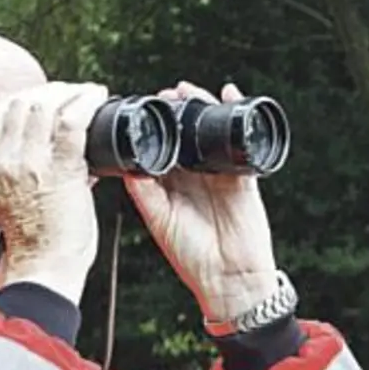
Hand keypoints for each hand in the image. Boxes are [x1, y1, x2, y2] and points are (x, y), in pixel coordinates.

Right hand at [0, 81, 110, 304]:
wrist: (44, 270)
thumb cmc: (42, 245)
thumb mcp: (22, 202)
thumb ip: (37, 175)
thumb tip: (74, 157)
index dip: (25, 98)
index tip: (48, 99)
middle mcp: (9, 161)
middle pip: (22, 102)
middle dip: (50, 90)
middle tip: (74, 94)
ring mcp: (32, 163)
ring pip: (45, 104)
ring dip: (70, 93)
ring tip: (89, 93)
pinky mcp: (61, 169)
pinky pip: (72, 121)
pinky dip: (86, 102)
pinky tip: (98, 97)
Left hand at [123, 81, 280, 324]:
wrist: (229, 278)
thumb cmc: (192, 257)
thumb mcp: (160, 222)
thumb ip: (145, 193)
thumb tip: (126, 165)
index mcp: (171, 186)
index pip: (160, 147)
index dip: (153, 126)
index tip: (143, 105)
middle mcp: (194, 176)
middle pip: (185, 133)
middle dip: (177, 110)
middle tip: (166, 93)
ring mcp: (219, 174)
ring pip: (209, 132)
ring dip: (202, 107)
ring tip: (189, 91)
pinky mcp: (242, 176)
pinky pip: (240, 141)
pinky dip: (237, 115)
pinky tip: (231, 94)